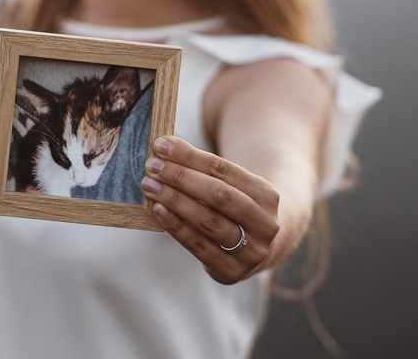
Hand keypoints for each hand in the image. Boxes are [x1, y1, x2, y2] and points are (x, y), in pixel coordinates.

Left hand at [140, 137, 279, 284]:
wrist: (259, 245)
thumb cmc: (236, 206)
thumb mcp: (234, 185)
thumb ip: (203, 169)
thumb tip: (165, 148)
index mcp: (267, 195)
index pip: (223, 170)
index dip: (190, 157)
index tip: (162, 146)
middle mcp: (265, 224)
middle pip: (218, 195)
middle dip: (181, 178)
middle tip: (152, 166)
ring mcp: (251, 251)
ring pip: (208, 221)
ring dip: (174, 201)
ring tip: (150, 186)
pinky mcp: (232, 271)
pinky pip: (198, 246)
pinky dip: (176, 226)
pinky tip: (158, 210)